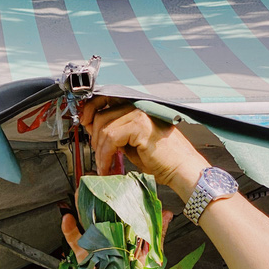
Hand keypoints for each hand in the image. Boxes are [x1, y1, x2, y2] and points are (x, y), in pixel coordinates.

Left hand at [80, 96, 206, 198]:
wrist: (183, 170)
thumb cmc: (165, 161)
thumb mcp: (134, 145)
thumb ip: (119, 136)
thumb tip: (99, 135)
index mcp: (138, 107)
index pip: (107, 98)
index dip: (91, 109)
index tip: (84, 123)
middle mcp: (139, 106)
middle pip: (101, 113)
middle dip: (93, 136)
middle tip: (96, 154)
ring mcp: (140, 114)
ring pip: (104, 127)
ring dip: (99, 150)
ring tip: (103, 165)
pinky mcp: (140, 126)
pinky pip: (111, 138)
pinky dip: (105, 155)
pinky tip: (108, 166)